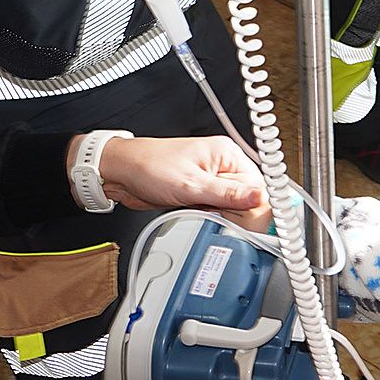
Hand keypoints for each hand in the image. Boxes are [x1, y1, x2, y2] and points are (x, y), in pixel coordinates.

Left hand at [91, 134, 266, 221]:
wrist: (121, 173)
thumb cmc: (149, 167)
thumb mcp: (191, 185)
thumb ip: (227, 194)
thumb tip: (258, 198)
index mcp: (226, 155)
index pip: (258, 186)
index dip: (255, 207)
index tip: (251, 224)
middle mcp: (222, 165)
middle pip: (247, 198)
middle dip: (234, 213)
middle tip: (217, 217)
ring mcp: (211, 180)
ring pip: (232, 207)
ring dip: (221, 216)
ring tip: (202, 213)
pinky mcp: (201, 193)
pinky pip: (216, 210)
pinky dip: (210, 217)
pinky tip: (198, 215)